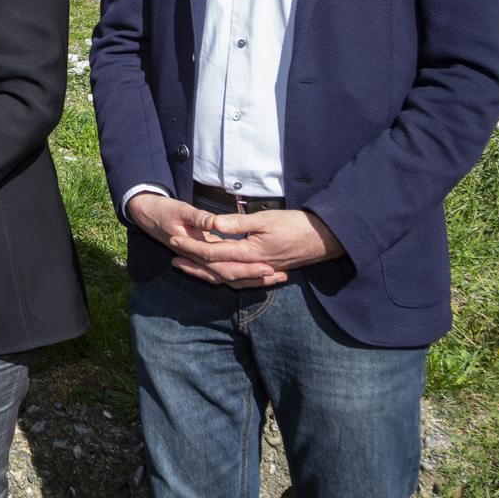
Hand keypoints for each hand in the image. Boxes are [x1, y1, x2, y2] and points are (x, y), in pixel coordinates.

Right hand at [126, 192, 285, 287]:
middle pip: (230, 276)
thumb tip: (216, 224)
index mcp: (194, 250)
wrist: (144, 212)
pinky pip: (222, 271)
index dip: (247, 268)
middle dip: (255, 278)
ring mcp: (199, 260)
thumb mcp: (180, 209)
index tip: (268, 267)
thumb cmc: (161, 210)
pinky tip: (254, 274)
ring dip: (250, 280)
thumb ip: (199, 218)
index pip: (224, 265)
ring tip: (274, 278)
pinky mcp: (203, 256)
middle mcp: (197, 260)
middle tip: (279, 276)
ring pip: (227, 277)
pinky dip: (239, 275)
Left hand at [188, 208, 344, 282]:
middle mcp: (254, 267)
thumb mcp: (265, 219)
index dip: (192, 248)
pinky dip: (226, 277)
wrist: (326, 239)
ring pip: (228, 278)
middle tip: (172, 257)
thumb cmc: (297, 224)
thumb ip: (238, 223)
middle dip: (194, 264)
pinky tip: (216, 273)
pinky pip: (242, 279)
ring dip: (207, 273)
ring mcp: (261, 270)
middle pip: (217, 270)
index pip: (214, 253)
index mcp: (251, 253)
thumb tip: (213, 225)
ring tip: (188, 266)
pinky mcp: (268, 270)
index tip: (174, 240)